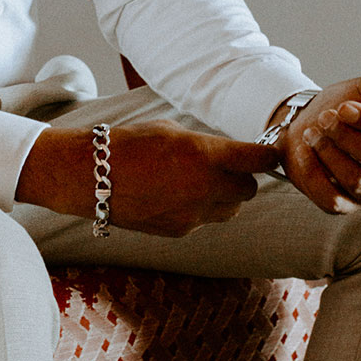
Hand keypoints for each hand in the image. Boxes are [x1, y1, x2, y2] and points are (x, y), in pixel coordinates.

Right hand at [15, 119, 282, 236]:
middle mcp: (206, 188)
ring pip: (228, 210)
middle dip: (242, 179)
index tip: (268, 153)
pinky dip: (198, 209)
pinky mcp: (179, 230)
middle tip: (226, 168)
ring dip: (223, 197)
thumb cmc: (131, 142)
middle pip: (249, 190)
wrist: (92, 175)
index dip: (267, 156)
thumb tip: (225, 155)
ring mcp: (193, 214)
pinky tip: (173, 195)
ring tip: (196, 182)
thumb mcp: (172, 130)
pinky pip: (202, 219)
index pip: (259, 160)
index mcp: (206, 155)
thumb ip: (205, 146)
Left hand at [274, 75, 360, 214]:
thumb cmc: (341, 106)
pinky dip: (314, 171)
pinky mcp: (343, 206)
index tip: (344, 107)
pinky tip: (305, 150)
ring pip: (357, 182)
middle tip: (324, 118)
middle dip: (348, 137)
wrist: (303, 122)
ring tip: (312, 132)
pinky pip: (332, 198)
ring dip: (329, 153)